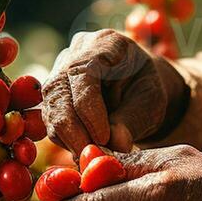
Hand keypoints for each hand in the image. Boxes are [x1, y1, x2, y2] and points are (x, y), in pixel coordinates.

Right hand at [42, 29, 187, 156]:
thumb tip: (116, 145)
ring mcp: (60, 69)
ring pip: (51, 107)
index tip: (103, 139)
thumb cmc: (147, 90)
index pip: (83, 73)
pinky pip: (50, 118)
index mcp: (106, 42)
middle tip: (91, 157)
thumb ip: (132, 121)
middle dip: (73, 129)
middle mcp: (76, 51)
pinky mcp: (53, 92)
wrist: (138, 88)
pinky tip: (84, 149)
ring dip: (68, 138)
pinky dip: (65, 139)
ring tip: (91, 156)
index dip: (88, 110)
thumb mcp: (151, 102)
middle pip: (59, 90)